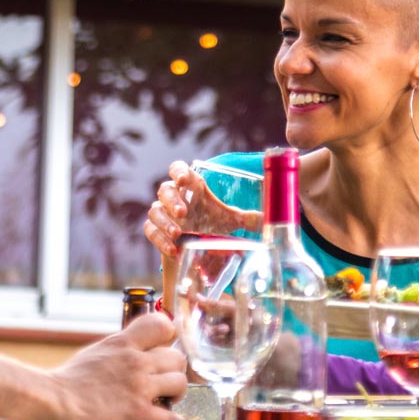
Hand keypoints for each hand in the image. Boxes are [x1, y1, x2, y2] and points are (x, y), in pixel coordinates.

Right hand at [41, 313, 188, 419]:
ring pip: (181, 384)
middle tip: (164, 383)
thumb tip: (124, 356)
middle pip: (177, 358)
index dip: (168, 337)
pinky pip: (174, 419)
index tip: (163, 349)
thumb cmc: (67, 381)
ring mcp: (140, 387)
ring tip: (166, 402)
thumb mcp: (95, 353)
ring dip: (177, 395)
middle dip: (174, 371)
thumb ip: (116, 353)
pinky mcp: (139, 414)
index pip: (162, 324)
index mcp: (123, 343)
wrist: (52, 400)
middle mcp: (136, 361)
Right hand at [143, 161, 262, 257]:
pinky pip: (150, 230)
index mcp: (191, 187)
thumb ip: (247, 218)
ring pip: (154, 211)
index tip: (183, 180)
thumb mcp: (230, 220)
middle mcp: (175, 197)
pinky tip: (173, 249)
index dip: (179, 172)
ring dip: (165, 222)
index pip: (178, 169)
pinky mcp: (156, 230)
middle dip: (172, 201)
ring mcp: (163, 213)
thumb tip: (268, 219)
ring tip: (178, 234)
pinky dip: (160, 240)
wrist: (198, 244)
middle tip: (183, 214)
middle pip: (164, 190)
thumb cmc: (212, 224)